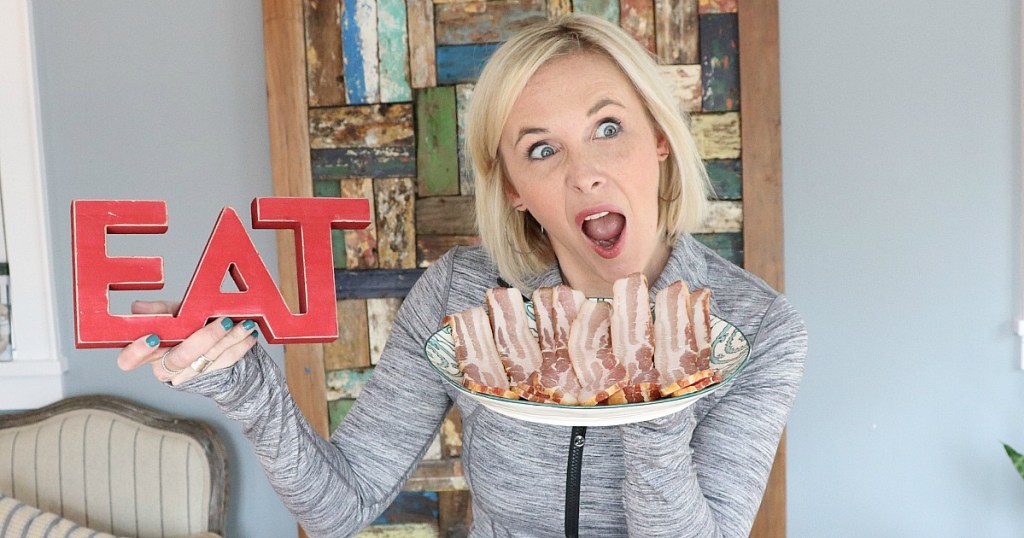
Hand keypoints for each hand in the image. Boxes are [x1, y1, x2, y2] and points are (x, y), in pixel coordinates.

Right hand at [117, 300, 258, 384]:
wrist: (215, 349)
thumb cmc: (188, 327)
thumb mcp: (173, 315)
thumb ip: (160, 311)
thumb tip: (137, 307)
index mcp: (149, 352)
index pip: (129, 359)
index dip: (137, 351)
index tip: (153, 337)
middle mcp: (167, 367)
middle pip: (179, 358)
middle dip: (203, 338)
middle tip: (222, 321)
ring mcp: (190, 374)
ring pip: (209, 359)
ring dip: (230, 339)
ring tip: (244, 323)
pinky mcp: (212, 376)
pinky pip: (227, 362)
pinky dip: (240, 346)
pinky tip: (249, 335)